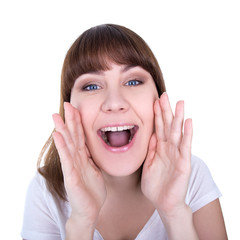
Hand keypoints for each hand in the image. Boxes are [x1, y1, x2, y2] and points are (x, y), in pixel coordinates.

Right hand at [52, 102, 105, 225]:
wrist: (89, 210)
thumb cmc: (91, 190)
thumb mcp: (94, 169)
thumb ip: (90, 157)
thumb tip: (91, 146)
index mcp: (83, 157)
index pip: (80, 135)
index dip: (78, 122)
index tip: (76, 107)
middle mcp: (76, 159)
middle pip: (73, 136)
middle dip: (70, 120)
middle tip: (66, 104)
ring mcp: (72, 166)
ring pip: (67, 144)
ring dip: (62, 130)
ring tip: (56, 116)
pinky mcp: (71, 176)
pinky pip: (67, 159)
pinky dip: (62, 146)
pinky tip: (58, 136)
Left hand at [141, 93, 192, 217]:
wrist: (164, 204)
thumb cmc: (156, 186)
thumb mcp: (148, 165)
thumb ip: (151, 150)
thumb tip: (150, 135)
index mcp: (159, 149)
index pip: (158, 128)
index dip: (156, 115)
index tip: (154, 101)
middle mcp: (169, 149)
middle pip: (167, 126)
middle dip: (166, 111)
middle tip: (165, 95)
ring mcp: (177, 154)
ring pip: (177, 132)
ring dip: (178, 117)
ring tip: (180, 103)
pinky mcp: (184, 163)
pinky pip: (185, 146)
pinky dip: (187, 134)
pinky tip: (188, 122)